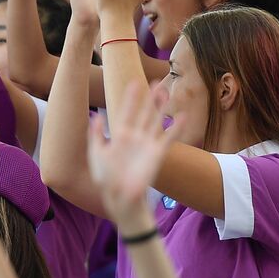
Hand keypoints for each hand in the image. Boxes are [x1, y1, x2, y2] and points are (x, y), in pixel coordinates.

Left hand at [85, 80, 178, 230]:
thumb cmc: (105, 178)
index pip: (126, 112)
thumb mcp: (96, 154)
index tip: (134, 83)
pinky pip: (168, 139)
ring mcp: (147, 145)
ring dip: (161, 107)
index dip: (131, 98)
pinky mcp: (157, 154)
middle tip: (156, 81)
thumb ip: (96, 135)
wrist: (119, 196)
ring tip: (166, 92)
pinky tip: (182, 116)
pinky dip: (176, 128)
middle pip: (144, 113)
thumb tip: (96, 116)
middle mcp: (136, 137)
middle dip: (149, 98)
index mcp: (120, 135)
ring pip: (156, 121)